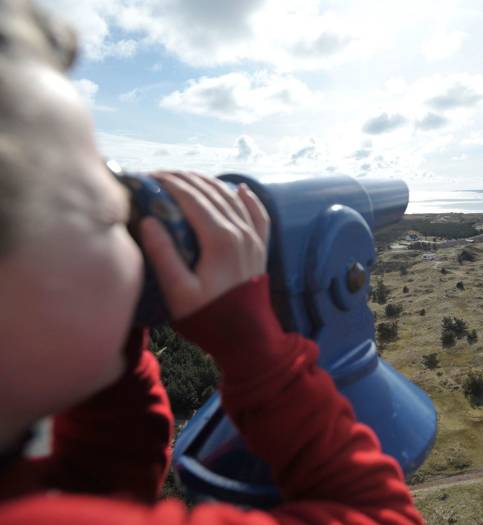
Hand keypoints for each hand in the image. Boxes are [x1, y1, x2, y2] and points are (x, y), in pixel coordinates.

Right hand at [140, 171, 269, 319]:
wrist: (246, 338)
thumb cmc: (207, 317)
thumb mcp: (178, 292)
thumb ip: (163, 255)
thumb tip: (149, 221)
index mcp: (219, 239)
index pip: (191, 198)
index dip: (169, 183)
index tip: (148, 177)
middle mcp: (240, 232)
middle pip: (211, 193)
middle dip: (184, 180)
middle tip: (160, 176)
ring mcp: (254, 239)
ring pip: (232, 199)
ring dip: (209, 184)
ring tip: (187, 178)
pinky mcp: (261, 248)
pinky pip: (259, 215)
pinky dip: (249, 199)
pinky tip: (240, 189)